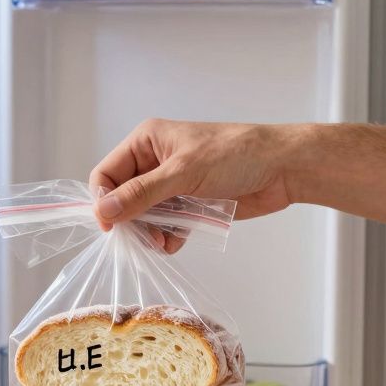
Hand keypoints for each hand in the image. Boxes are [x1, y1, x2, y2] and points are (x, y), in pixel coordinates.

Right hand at [89, 119, 298, 250]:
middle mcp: (155, 162)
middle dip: (130, 221)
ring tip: (163, 243)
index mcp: (146, 142)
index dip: (104, 200)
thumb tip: (104, 212)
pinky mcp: (190, 204)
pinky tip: (176, 242)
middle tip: (144, 239)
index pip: (107, 173)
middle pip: (123, 198)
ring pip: (144, 216)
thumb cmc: (235, 155)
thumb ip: (141, 194)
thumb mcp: (183, 173)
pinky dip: (167, 237)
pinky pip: (166, 226)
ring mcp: (173, 185)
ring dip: (149, 233)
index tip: (112, 227)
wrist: (281, 168)